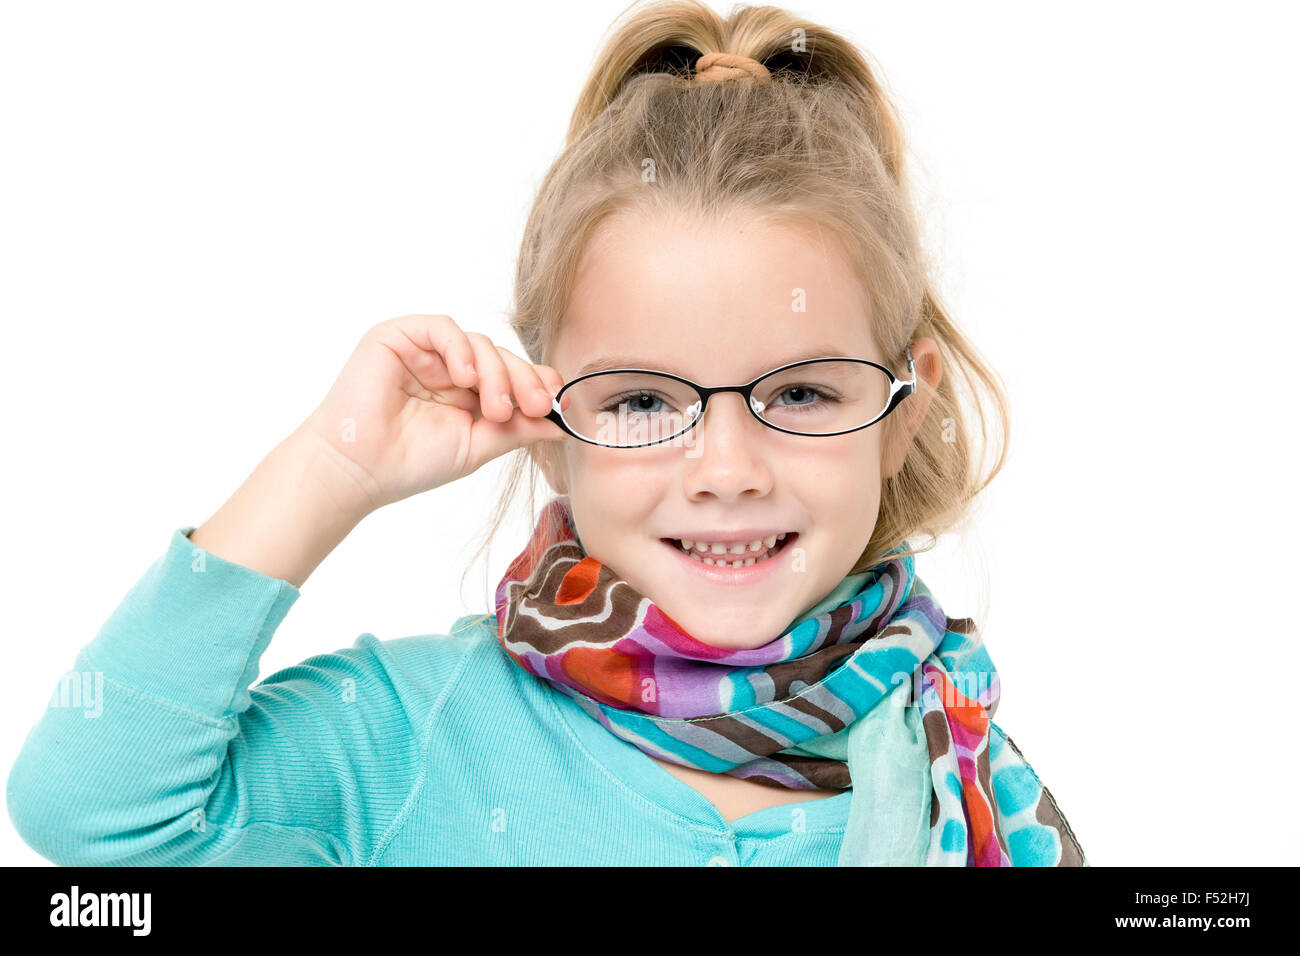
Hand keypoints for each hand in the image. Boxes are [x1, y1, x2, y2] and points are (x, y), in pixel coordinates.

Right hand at [297, 314, 567, 513]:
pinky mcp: (399, 336)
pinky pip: (443, 328)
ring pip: (478, 343)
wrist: (359, 469)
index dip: (536, 383)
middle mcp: (448, 368)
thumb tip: (560, 424)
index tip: (554, 405)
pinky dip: (460, 349)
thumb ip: (516, 430)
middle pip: (501, 357)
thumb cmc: (411, 462)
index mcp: (467, 394)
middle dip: (524, 380)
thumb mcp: (477, 446)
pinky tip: (464, 378)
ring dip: (496, 373)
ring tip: (494, 408)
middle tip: (534, 406)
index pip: (512, 375)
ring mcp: (424, 351)